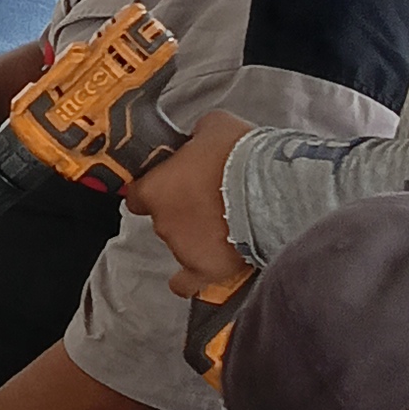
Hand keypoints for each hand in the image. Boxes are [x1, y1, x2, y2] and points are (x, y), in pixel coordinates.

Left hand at [123, 112, 251, 293]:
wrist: (270, 190)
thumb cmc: (239, 154)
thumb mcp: (213, 126)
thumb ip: (195, 137)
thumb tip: (195, 140)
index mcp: (155, 188)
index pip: (138, 193)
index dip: (155, 188)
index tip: (172, 183)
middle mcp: (161, 222)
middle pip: (163, 217)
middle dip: (183, 208)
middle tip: (212, 197)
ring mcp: (181, 249)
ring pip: (181, 243)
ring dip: (197, 234)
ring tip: (228, 223)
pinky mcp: (205, 270)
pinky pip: (187, 283)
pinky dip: (190, 279)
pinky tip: (197, 272)